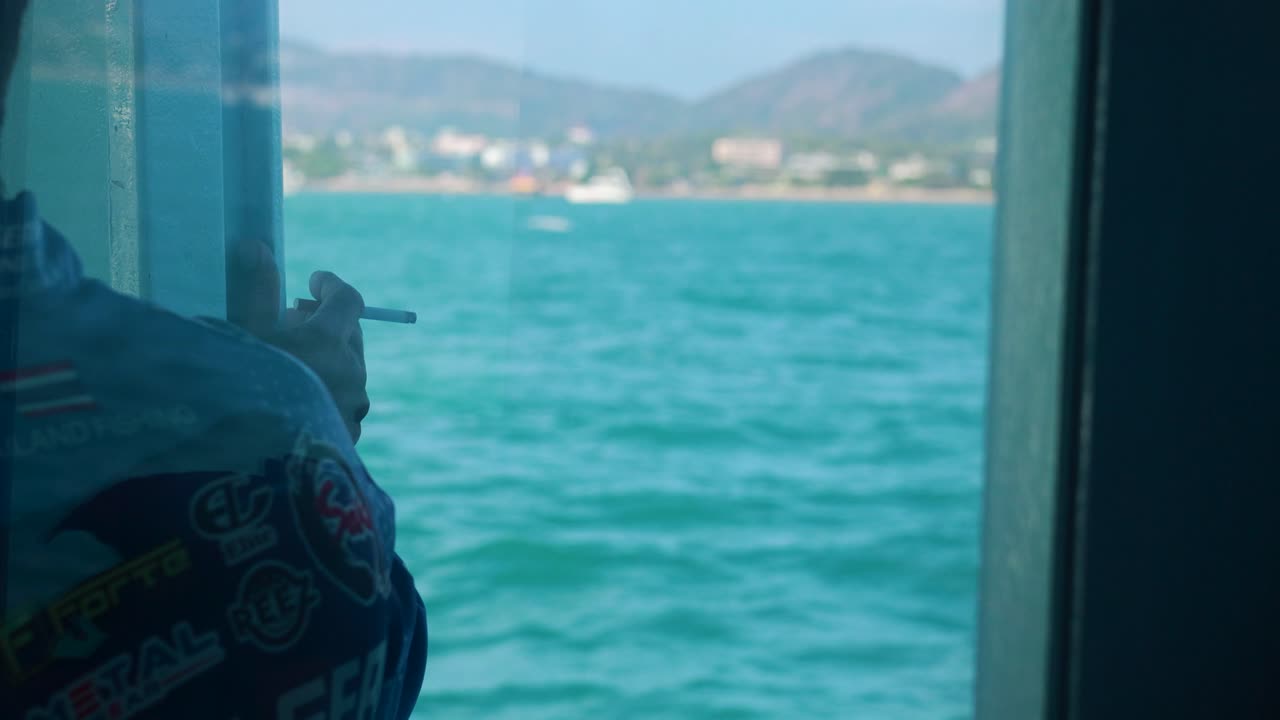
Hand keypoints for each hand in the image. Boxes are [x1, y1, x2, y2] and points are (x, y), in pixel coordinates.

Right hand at [236, 240, 369, 442]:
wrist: (251, 459)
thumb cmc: (243, 385)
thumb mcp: (245, 333)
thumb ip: (256, 288)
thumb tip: (256, 245)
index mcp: (331, 340)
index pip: (348, 299)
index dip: (331, 286)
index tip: (314, 282)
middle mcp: (352, 371)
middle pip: (352, 334)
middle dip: (328, 322)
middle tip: (295, 320)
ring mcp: (354, 405)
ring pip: (349, 370)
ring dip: (328, 358)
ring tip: (294, 362)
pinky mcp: (349, 435)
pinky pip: (343, 402)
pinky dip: (327, 391)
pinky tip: (299, 399)